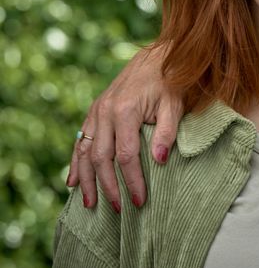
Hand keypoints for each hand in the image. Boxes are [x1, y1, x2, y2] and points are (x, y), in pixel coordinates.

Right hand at [67, 44, 181, 210]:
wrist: (157, 58)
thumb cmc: (170, 83)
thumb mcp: (174, 105)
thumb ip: (167, 132)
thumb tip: (159, 161)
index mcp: (125, 111)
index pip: (126, 155)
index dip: (131, 180)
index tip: (139, 201)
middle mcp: (105, 112)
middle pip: (101, 158)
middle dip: (108, 186)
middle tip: (117, 209)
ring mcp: (96, 112)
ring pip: (85, 152)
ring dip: (86, 180)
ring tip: (90, 203)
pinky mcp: (94, 112)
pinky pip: (80, 141)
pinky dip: (76, 162)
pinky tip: (73, 181)